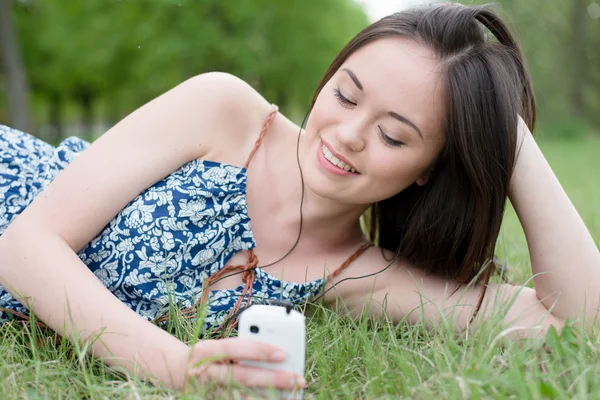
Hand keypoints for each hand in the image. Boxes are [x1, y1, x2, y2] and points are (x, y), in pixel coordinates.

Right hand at [183, 337, 305, 391]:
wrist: (177, 371)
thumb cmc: (208, 354)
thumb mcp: (219, 346)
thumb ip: (241, 348)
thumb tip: (275, 355)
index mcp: (207, 350)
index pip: (235, 348)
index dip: (259, 351)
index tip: (283, 353)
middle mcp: (206, 372)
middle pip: (242, 376)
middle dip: (272, 379)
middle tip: (296, 379)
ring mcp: (209, 391)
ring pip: (242, 396)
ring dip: (269, 397)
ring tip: (292, 395)